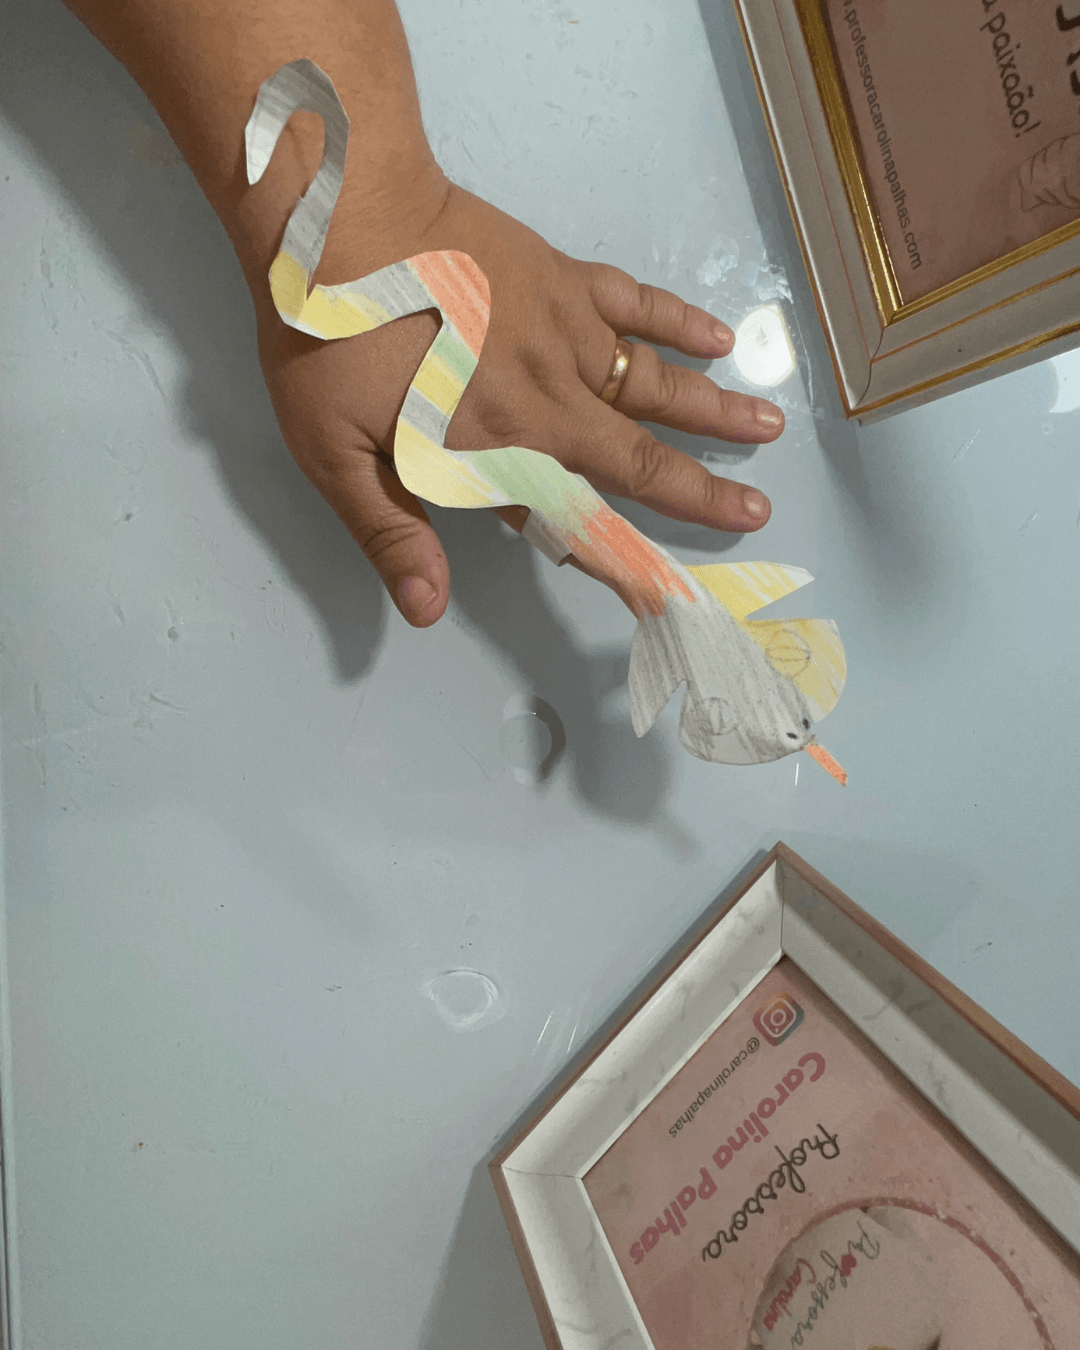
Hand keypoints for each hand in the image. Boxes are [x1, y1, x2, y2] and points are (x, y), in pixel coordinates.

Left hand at [252, 180, 784, 626]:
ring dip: (714, 410)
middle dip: (701, 492)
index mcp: (499, 452)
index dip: (627, 567)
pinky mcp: (563, 278)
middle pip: (640, 458)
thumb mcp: (336, 454)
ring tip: (769, 427)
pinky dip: (679, 323)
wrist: (343, 219)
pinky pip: (637, 304)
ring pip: (655, 382)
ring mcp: (565, 334)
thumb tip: (428, 611)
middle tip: (756, 513)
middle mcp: (550, 402)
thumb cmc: (329, 340)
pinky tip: (717, 339)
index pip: (578, 525)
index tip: (674, 600)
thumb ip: (390, 533)